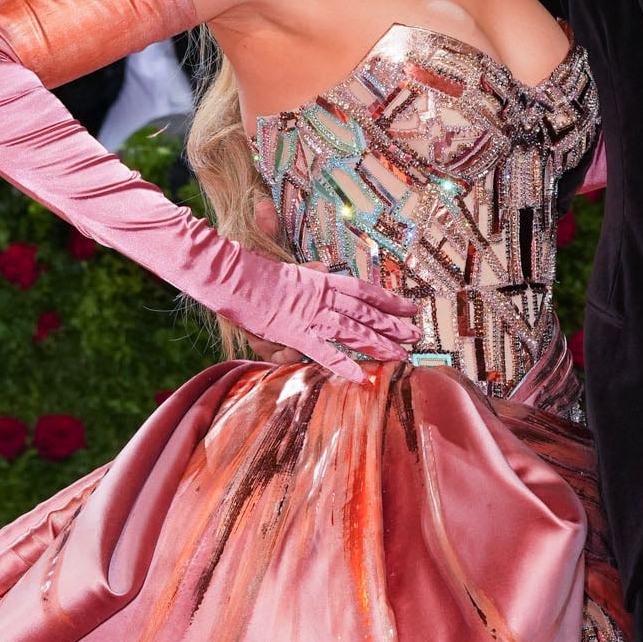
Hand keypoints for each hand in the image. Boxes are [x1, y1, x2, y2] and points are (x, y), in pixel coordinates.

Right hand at [242, 200, 419, 381]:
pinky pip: (323, 351)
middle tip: (416, 336)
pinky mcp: (293, 333)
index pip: (362, 289)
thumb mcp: (281, 264)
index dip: (388, 298)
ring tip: (401, 357)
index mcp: (320, 279)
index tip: (409, 306)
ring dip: (378, 345)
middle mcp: (321, 296)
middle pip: (365, 312)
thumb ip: (304, 267)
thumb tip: (323, 267)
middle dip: (392, 325)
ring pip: (352, 331)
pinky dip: (341, 364)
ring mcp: (309, 315)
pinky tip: (360, 377)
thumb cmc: (249, 267)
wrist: (226, 272)